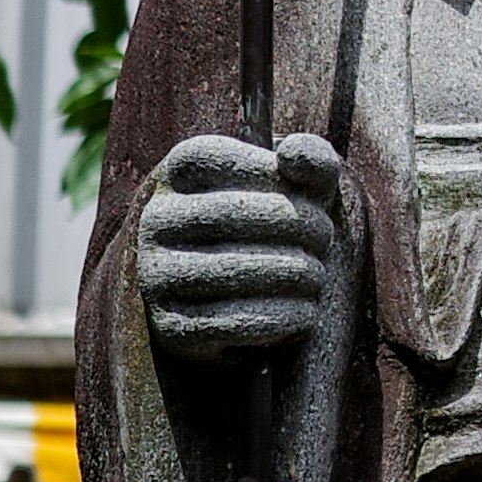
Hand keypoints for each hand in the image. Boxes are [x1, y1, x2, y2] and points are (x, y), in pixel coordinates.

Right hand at [134, 129, 342, 368]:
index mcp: (178, 171)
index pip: (224, 160)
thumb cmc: (274, 225)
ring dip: (293, 275)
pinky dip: (282, 317)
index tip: (314, 201)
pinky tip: (304, 310)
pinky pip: (232, 322)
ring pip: (232, 270)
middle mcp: (156, 219)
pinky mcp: (170, 326)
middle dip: (295, 226)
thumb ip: (311, 158)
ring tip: (316, 276)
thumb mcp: (297, 185)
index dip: (279, 178)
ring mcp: (156, 274)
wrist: (236, 295)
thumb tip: (292, 155)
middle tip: (325, 239)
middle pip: (230, 213)